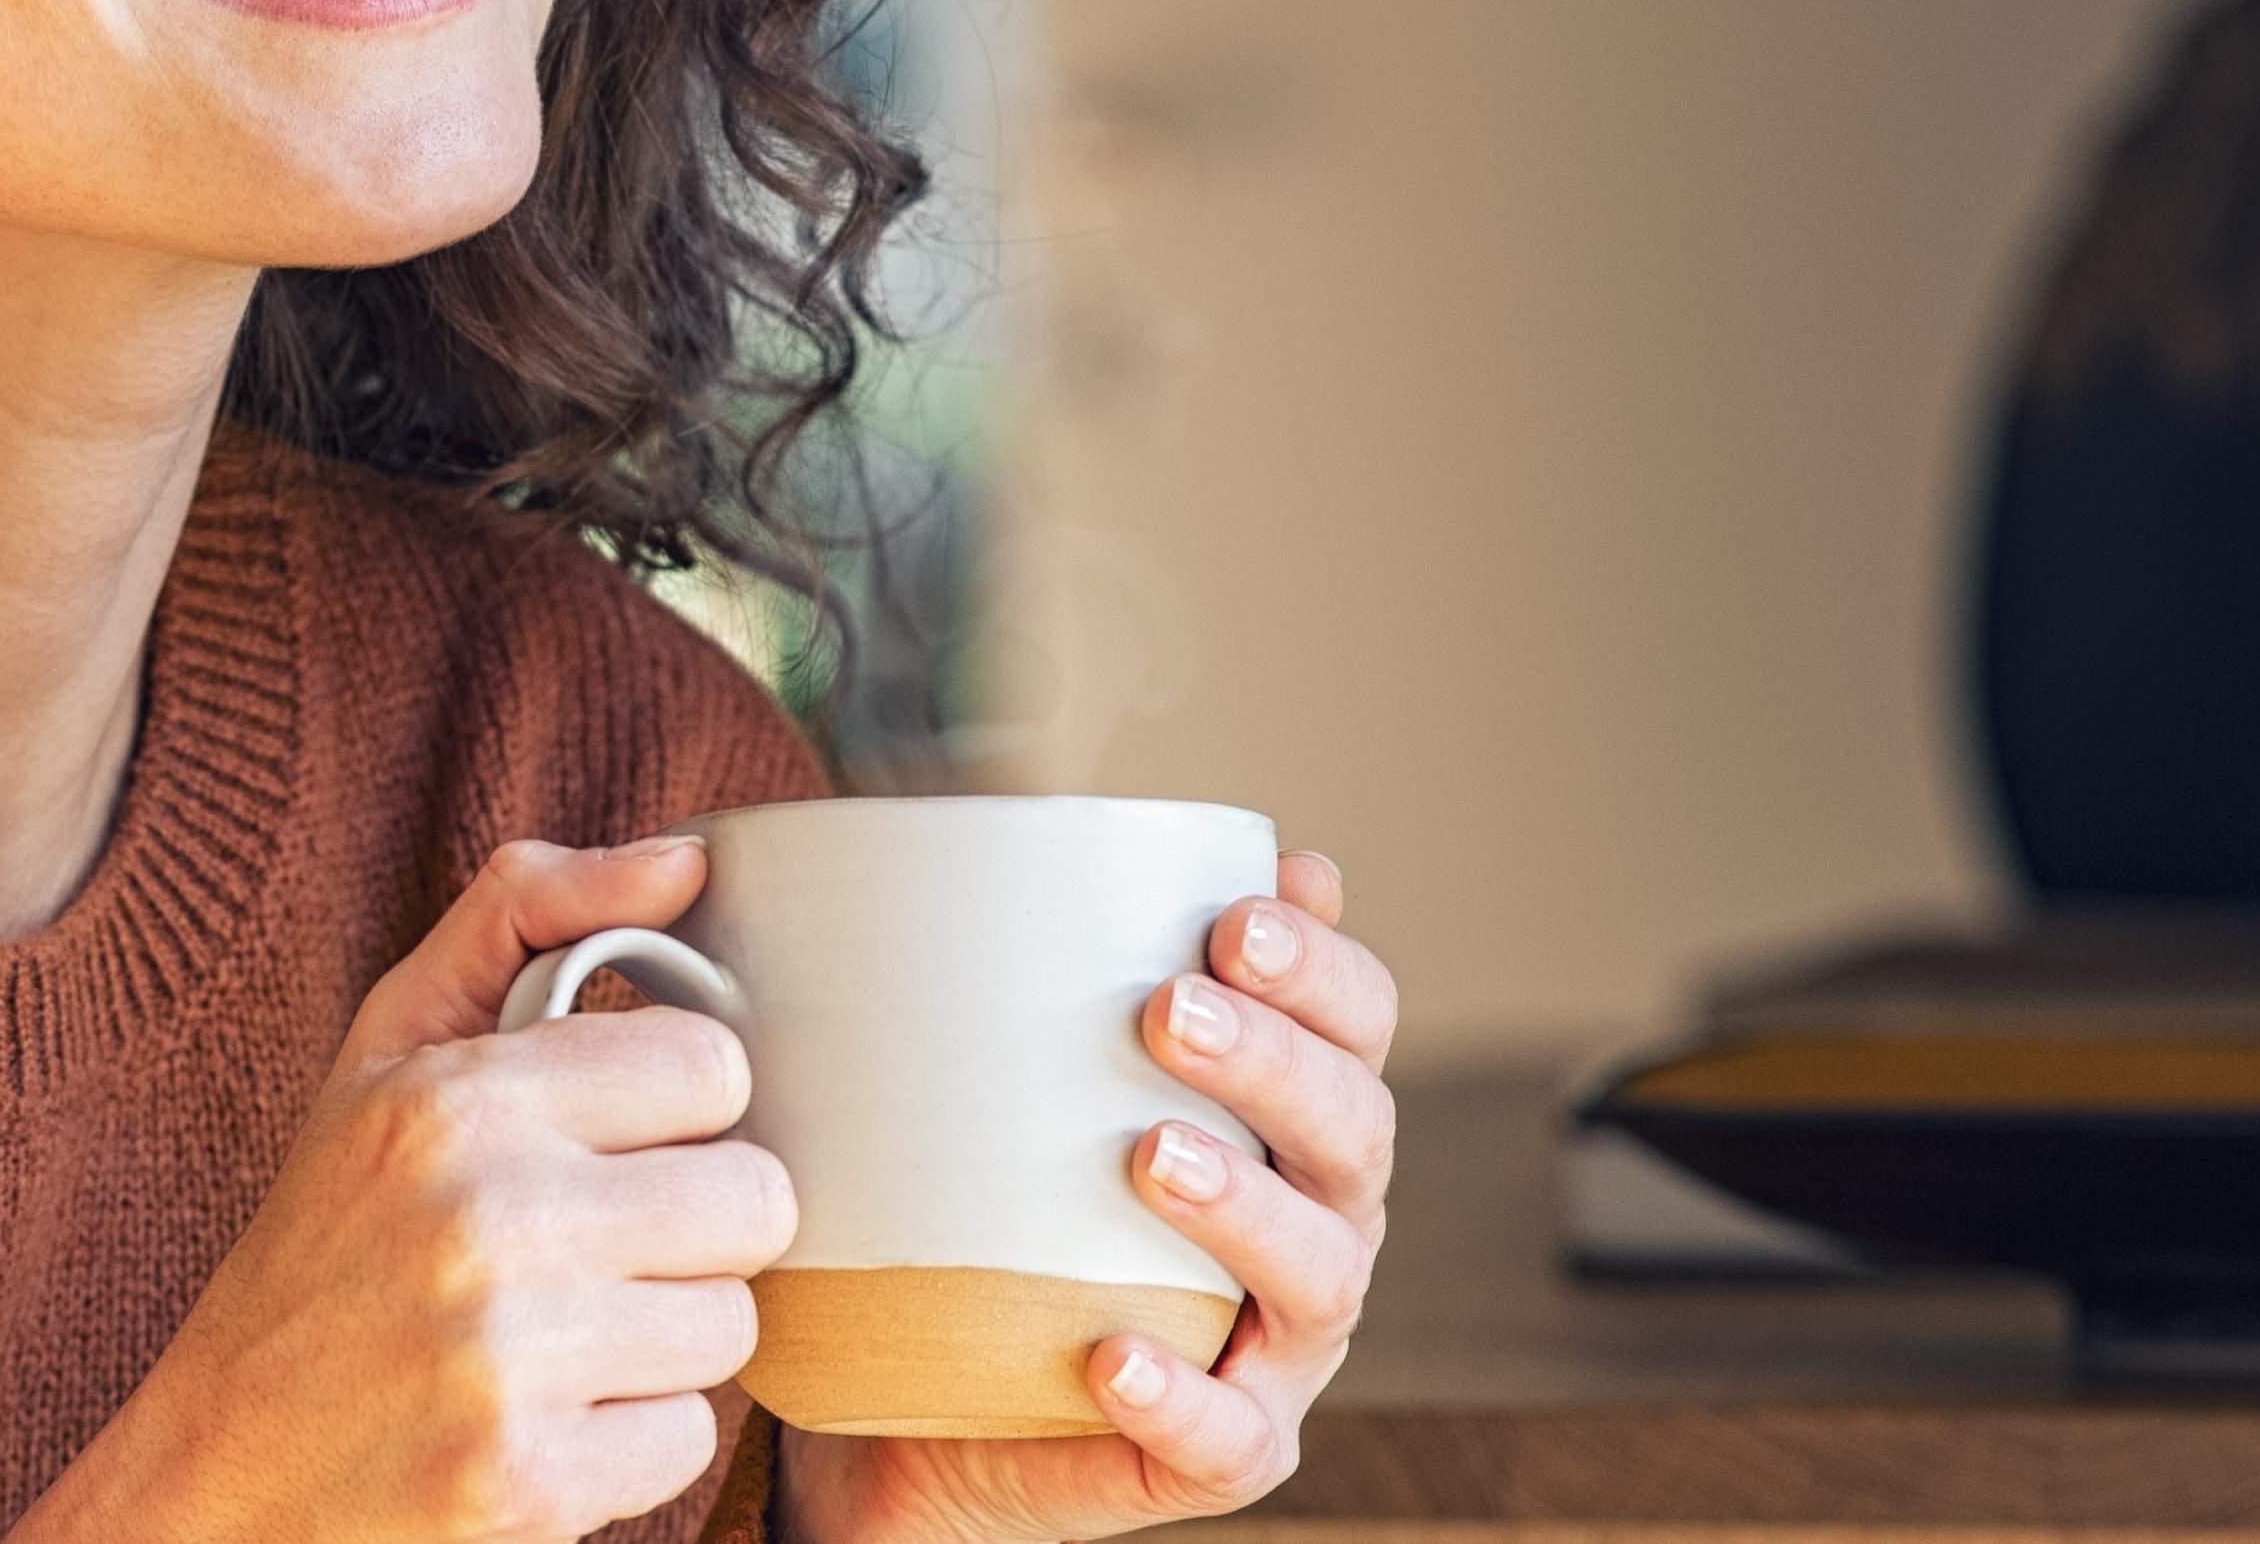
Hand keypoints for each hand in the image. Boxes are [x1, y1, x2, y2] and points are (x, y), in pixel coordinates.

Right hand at [17, 837, 796, 1543]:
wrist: (225, 1463)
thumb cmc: (324, 1243)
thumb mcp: (386, 1053)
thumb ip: (523, 918)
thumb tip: (689, 861)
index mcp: (456, 1099)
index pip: (712, 1066)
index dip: (674, 1110)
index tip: (610, 1141)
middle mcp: (487, 1219)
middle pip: (754, 1199)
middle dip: (690, 1228)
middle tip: (597, 1248)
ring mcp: (512, 1359)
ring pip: (731, 1325)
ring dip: (663, 1338)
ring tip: (563, 1336)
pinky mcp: (534, 1482)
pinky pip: (690, 1439)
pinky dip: (630, 1440)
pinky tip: (544, 1417)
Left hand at [778, 852, 1402, 1542]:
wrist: (904, 1409)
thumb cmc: (970, 1212)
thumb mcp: (993, 1075)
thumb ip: (1036, 955)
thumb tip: (1007, 804)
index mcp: (1286, 1119)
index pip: (1356, 1025)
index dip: (1321, 969)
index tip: (1235, 915)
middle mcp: (1309, 1225)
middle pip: (1354, 1134)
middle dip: (1277, 1062)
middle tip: (1168, 1011)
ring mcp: (1273, 1347)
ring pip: (1320, 1277)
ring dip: (1247, 1209)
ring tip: (1152, 1155)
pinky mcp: (1221, 1455)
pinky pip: (1230, 1440)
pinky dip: (1182, 1398)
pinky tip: (1111, 1355)